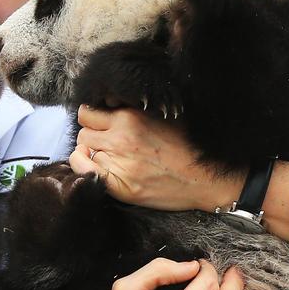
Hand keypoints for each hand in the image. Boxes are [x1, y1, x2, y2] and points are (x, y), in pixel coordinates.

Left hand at [70, 105, 243, 212]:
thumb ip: (134, 109)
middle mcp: (120, 138)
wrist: (206, 178)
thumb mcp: (162, 115)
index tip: (100, 125)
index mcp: (130, 117)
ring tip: (111, 157)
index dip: (92, 119)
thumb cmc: (187, 146)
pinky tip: (92, 166)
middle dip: (92, 136)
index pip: (88, 112)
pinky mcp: (120, 186)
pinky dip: (83, 167)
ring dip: (93, 152)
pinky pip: (84, 171)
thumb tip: (109, 103)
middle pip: (83, 132)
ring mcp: (118, 163)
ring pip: (84, 150)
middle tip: (107, 143)